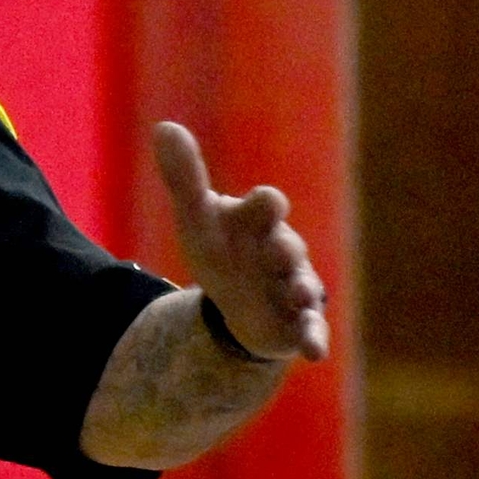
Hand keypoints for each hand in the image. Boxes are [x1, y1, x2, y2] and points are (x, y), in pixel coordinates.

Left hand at [154, 121, 329, 361]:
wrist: (237, 299)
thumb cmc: (221, 248)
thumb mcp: (197, 217)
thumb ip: (185, 177)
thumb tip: (163, 126)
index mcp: (258, 221)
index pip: (265, 206)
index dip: (264, 205)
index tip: (266, 201)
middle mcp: (283, 250)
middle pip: (287, 246)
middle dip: (284, 247)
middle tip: (279, 249)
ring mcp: (294, 286)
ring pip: (303, 286)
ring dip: (301, 290)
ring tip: (299, 296)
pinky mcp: (297, 322)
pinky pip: (311, 329)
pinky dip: (314, 337)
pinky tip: (315, 352)